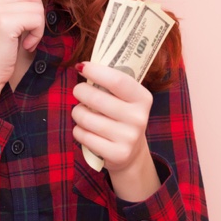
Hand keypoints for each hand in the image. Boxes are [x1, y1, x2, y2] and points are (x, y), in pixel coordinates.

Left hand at [72, 62, 160, 200]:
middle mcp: (138, 118)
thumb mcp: (125, 99)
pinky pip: (83, 135)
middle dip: (80, 91)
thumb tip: (83, 66)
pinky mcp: (116, 154)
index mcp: (142, 98)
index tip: (81, 66)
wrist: (132, 152)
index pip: (117, 80)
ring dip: (77, 112)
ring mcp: (128, 138)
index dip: (96, 71)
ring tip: (82, 113)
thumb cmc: (121, 116)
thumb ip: (110, 83)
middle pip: (96, 98)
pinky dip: (78, 131)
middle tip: (78, 91)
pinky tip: (86, 131)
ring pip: (85, 118)